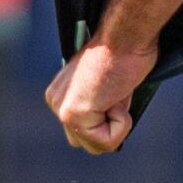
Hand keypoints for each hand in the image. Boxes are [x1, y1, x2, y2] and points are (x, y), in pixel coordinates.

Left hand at [45, 35, 156, 154]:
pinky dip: (122, 124)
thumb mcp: (110, 88)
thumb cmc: (126, 53)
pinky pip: (107, 142)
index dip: (109, 118)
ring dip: (117, 125)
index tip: (115, 90)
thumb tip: (108, 130)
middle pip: (87, 144)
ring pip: (97, 147)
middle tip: (116, 94)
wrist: (125, 35)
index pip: (84, 131)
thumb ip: (101, 108)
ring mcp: (62, 110)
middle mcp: (56, 102)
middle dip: (109, 128)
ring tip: (116, 94)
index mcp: (61, 94)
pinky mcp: (73, 114)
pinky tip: (117, 96)